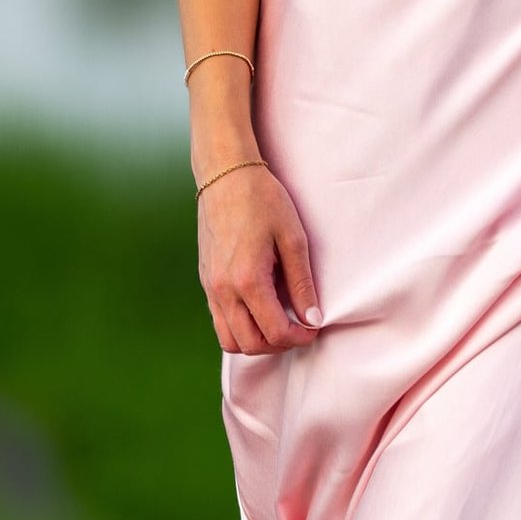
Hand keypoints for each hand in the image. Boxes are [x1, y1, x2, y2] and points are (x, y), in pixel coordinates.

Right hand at [198, 162, 319, 350]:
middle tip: (298, 327)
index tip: (313, 326)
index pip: (275, 331)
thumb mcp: (292, 238)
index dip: (299, 337)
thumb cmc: (262, 200)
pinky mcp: (206, 281)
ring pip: (230, 340)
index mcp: (248, 279)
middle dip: (278, 344)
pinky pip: (219, 321)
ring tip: (278, 321)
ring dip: (256, 340)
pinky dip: (240, 327)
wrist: (225, 175)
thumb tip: (312, 318)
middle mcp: (224, 289)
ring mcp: (211, 287)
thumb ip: (302, 283)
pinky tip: (259, 308)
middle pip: (250, 344)